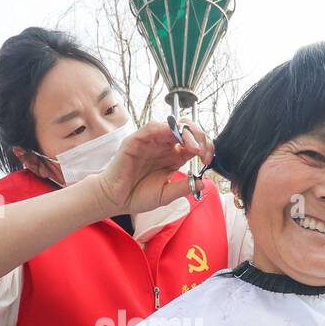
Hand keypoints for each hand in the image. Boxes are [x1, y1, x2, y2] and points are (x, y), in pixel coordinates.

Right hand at [92, 118, 213, 216]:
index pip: (194, 143)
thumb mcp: (166, 195)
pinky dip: (163, 128)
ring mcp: (151, 141)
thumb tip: (202, 181)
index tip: (207, 160)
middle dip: (199, 136)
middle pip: (186, 130)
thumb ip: (183, 188)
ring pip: (172, 125)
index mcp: (174, 157)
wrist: (117, 200)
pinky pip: (150, 127)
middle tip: (203, 151)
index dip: (205, 148)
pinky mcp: (136, 140)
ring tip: (193, 146)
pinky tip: (172, 135)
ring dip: (186, 132)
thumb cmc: (139, 196)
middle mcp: (164, 146)